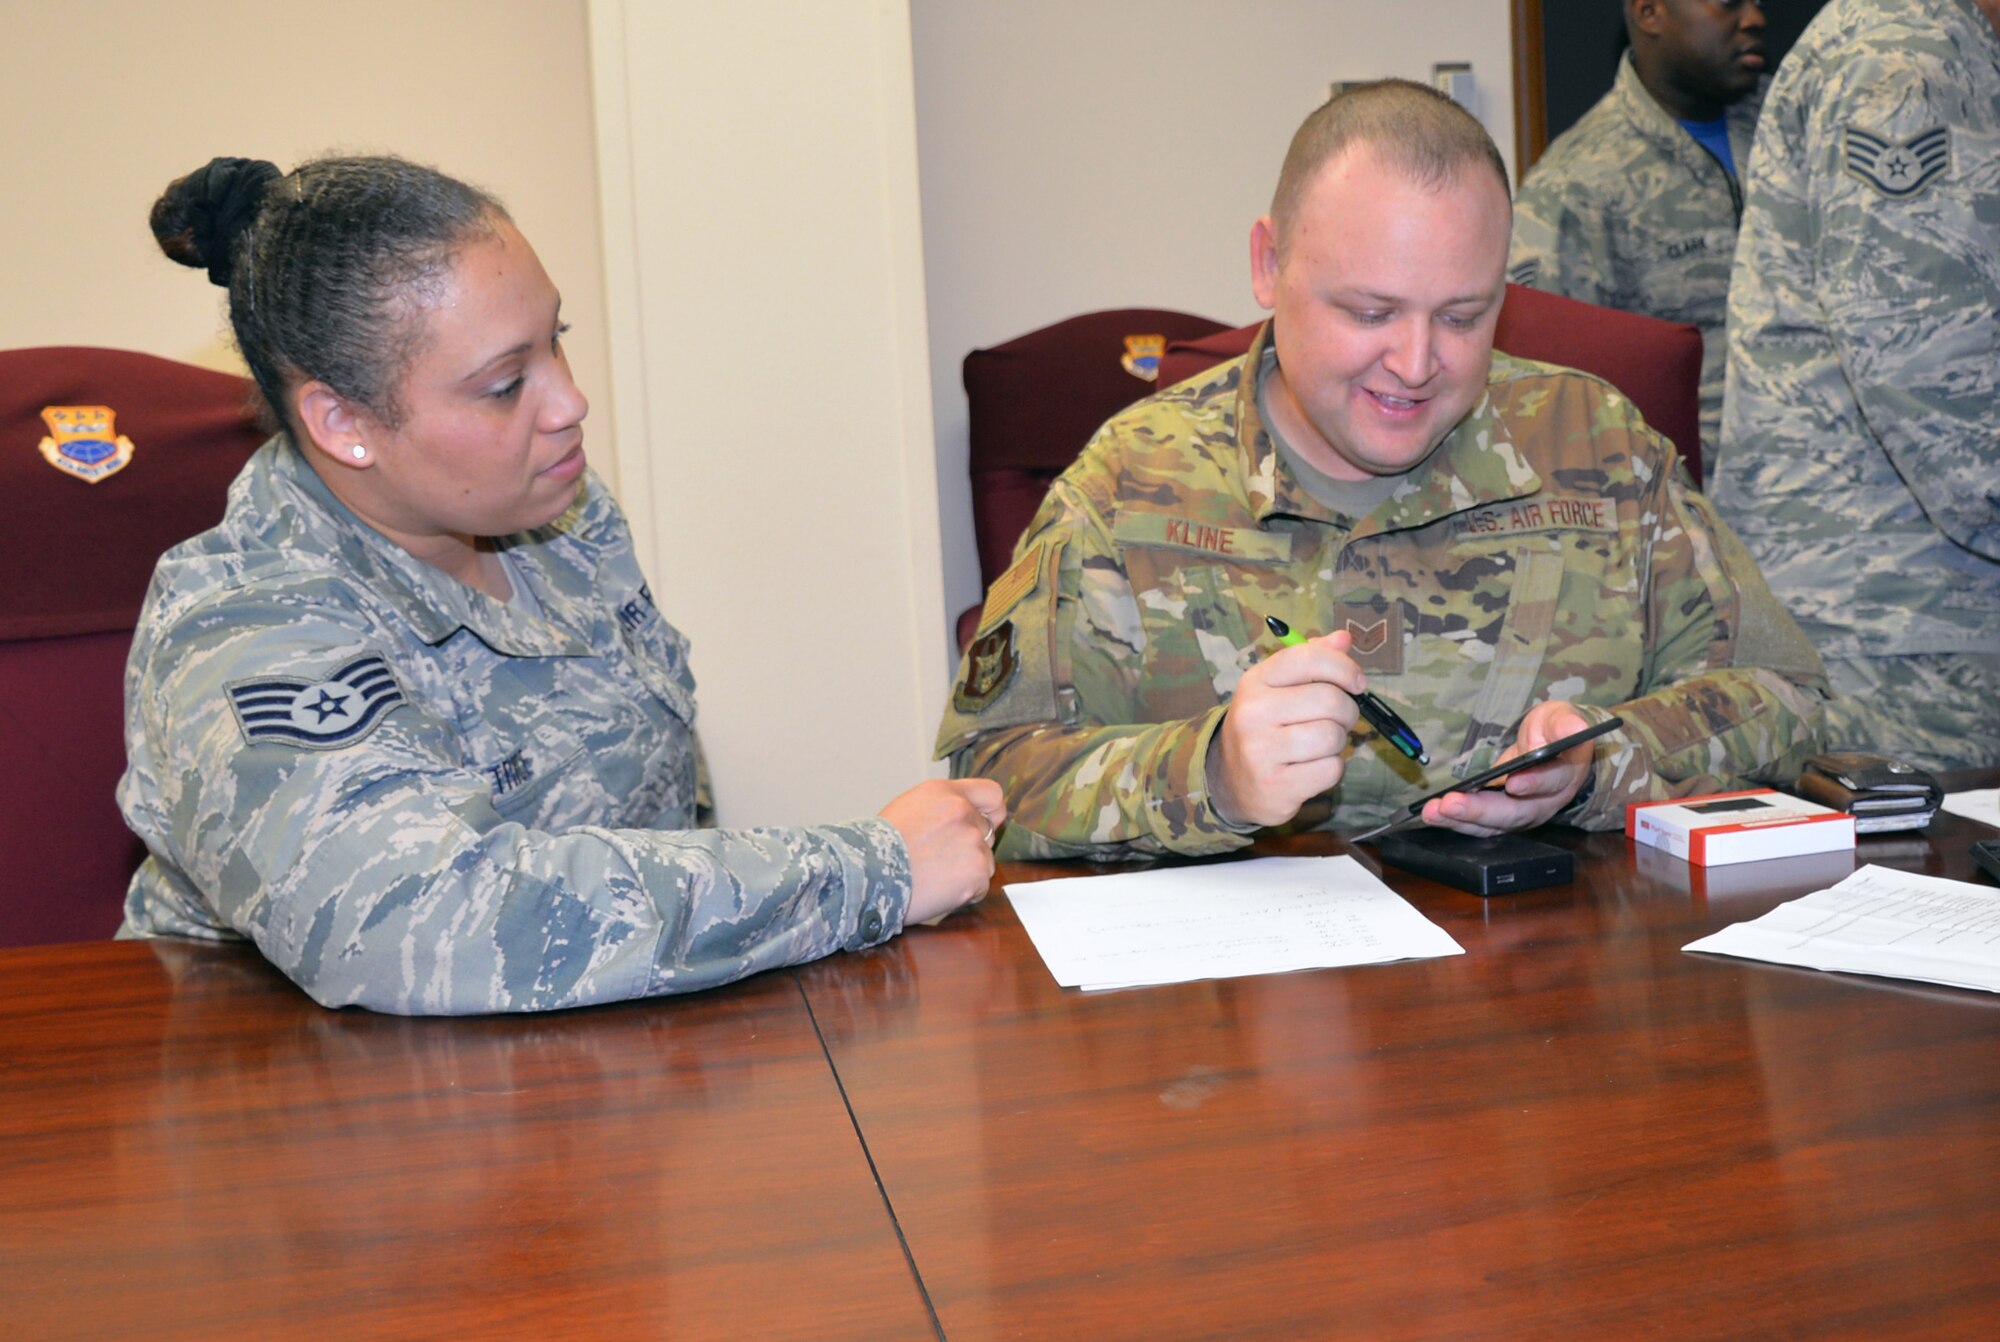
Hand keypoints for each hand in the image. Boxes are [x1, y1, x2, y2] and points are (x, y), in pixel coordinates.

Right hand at [880, 778, 1006, 924]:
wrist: (866, 876)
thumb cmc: (877, 847)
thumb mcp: (908, 808)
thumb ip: (942, 807)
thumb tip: (968, 815)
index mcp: (945, 793)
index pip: (991, 794)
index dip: (991, 811)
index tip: (989, 821)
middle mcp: (963, 812)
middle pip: (987, 832)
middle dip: (970, 847)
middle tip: (939, 860)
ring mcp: (973, 843)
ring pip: (985, 861)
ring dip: (967, 871)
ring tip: (933, 876)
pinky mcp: (977, 873)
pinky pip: (980, 886)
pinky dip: (964, 893)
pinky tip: (938, 890)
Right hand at [1206, 630, 1364, 827]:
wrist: (1231, 781)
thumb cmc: (1265, 727)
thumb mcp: (1278, 688)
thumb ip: (1312, 660)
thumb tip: (1344, 638)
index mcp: (1255, 681)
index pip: (1309, 659)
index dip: (1344, 667)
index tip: (1358, 683)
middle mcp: (1253, 713)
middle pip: (1330, 700)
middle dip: (1347, 711)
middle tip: (1339, 719)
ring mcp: (1261, 752)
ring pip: (1333, 736)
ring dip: (1338, 741)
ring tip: (1321, 744)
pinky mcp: (1276, 786)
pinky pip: (1331, 769)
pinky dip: (1331, 768)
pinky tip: (1311, 767)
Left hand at [1421, 700, 1594, 836]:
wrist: (1553, 753)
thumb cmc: (1554, 733)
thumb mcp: (1560, 719)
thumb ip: (1564, 724)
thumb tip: (1574, 728)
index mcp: (1563, 776)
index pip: (1550, 782)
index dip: (1533, 783)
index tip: (1513, 782)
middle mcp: (1543, 803)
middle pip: (1513, 813)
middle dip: (1480, 810)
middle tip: (1450, 803)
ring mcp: (1520, 815)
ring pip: (1492, 825)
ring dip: (1460, 821)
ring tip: (1432, 812)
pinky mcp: (1500, 818)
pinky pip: (1479, 825)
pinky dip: (1455, 822)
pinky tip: (1432, 814)